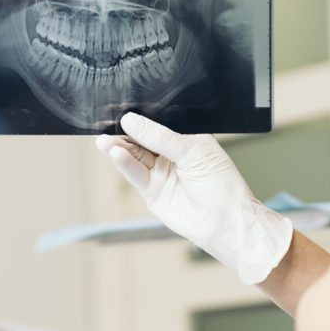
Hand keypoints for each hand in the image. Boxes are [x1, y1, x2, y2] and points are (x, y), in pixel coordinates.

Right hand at [96, 112, 292, 283]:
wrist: (225, 222)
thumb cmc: (222, 185)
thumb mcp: (193, 152)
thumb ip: (161, 137)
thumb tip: (132, 121)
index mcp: (187, 139)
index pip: (159, 123)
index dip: (142, 117)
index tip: (123, 108)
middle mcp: (172, 154)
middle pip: (143, 139)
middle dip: (125, 132)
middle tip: (108, 123)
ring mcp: (161, 172)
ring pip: (135, 156)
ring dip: (119, 147)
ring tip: (104, 140)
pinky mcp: (152, 191)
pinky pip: (135, 174)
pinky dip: (124, 164)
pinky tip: (116, 153)